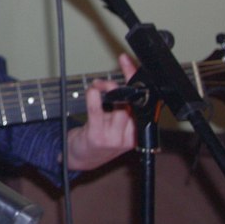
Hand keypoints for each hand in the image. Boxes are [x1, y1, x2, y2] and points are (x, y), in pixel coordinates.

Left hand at [64, 54, 138, 170]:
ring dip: (108, 89)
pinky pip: (97, 111)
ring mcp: (113, 138)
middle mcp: (129, 137)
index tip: (130, 65)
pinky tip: (93, 90)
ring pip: (119, 106)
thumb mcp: (116, 126)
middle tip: (117, 71)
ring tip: (100, 85)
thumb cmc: (98, 139)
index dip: (138, 83)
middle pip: (134, 104)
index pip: (144, 105)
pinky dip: (94, 97)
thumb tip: (123, 83)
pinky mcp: (97, 136)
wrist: (80, 159)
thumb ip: (123, 109)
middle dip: (125, 83)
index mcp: (138, 134)